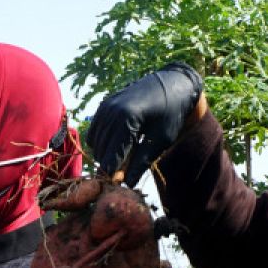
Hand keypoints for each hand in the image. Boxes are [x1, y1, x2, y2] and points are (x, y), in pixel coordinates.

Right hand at [86, 62, 204, 185]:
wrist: (173, 83)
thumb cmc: (171, 113)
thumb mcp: (162, 140)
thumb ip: (142, 162)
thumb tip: (127, 184)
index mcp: (126, 120)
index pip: (111, 156)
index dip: (113, 174)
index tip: (119, 184)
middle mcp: (111, 113)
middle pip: (101, 152)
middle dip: (111, 163)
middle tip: (128, 167)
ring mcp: (104, 108)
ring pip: (95, 145)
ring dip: (107, 153)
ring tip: (126, 153)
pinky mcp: (102, 107)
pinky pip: (94, 134)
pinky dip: (102, 142)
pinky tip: (118, 142)